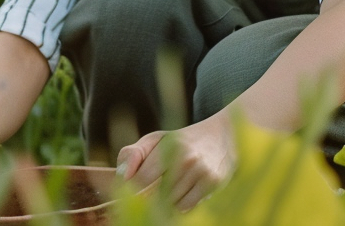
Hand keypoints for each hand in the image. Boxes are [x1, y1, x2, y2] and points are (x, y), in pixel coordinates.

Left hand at [116, 110, 235, 211]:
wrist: (223, 137)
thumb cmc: (182, 141)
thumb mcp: (156, 139)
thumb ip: (134, 154)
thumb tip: (121, 176)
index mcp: (167, 144)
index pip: (141, 179)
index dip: (133, 189)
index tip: (131, 190)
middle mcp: (185, 157)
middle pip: (155, 195)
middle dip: (150, 197)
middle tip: (153, 190)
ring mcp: (201, 171)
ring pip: (171, 203)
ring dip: (166, 202)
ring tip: (171, 187)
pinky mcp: (213, 183)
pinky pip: (187, 207)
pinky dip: (181, 204)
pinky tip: (184, 192)